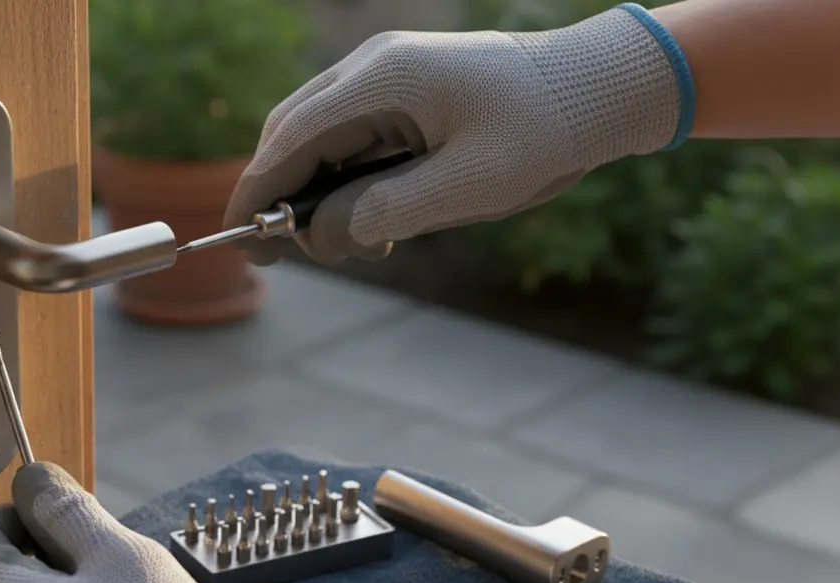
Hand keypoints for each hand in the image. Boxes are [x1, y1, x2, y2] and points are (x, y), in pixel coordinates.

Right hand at [224, 4, 689, 264]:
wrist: (603, 87)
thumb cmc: (546, 130)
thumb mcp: (470, 185)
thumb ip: (387, 210)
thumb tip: (321, 235)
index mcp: (383, 79)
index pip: (291, 137)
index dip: (256, 190)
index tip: (235, 237)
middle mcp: (374, 68)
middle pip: (294, 134)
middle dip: (283, 197)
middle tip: (289, 256)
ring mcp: (388, 76)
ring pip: (321, 140)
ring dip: (319, 196)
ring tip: (356, 248)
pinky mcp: (405, 93)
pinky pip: (354, 139)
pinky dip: (348, 184)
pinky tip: (377, 225)